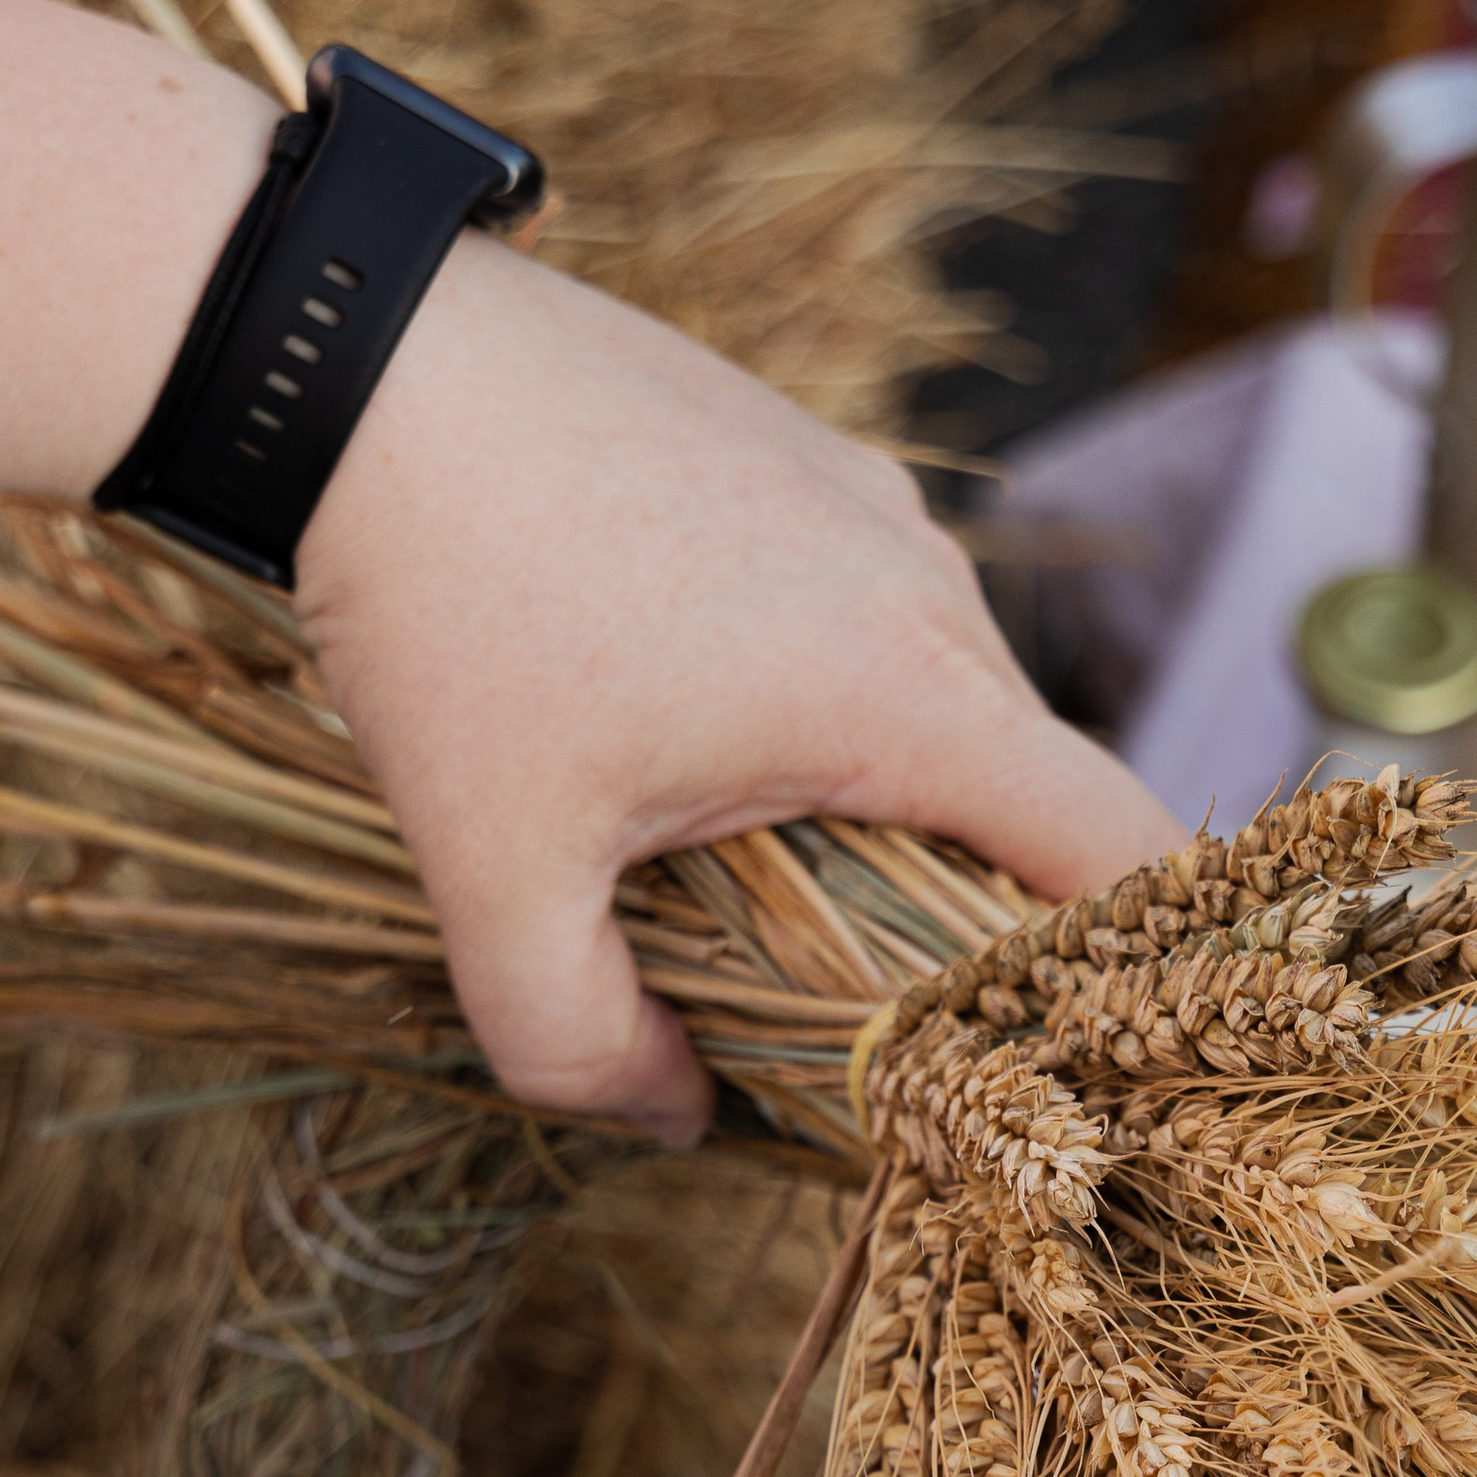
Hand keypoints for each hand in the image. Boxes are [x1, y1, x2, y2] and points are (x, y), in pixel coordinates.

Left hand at [0, 0, 1181, 1149]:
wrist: (351, 359)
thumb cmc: (442, 617)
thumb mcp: (496, 881)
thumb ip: (583, 1048)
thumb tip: (674, 1117)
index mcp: (911, 693)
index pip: (1118, 850)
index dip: (1125, 963)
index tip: (1075, 1048)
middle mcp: (929, 583)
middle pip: (1025, 789)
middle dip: (970, 904)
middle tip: (866, 1005)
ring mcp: (869, 501)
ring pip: (939, 698)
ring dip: (883, 797)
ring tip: (754, 864)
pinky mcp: (798, 452)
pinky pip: (864, 612)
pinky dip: (823, 695)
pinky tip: (690, 725)